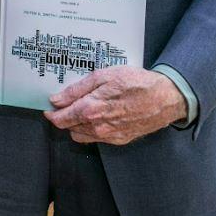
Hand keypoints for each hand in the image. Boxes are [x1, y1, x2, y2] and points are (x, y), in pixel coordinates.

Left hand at [44, 66, 188, 144]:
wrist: (165, 98)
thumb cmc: (135, 82)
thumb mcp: (103, 76)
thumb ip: (77, 89)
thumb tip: (57, 100)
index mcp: (91, 109)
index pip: (61, 119)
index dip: (51, 114)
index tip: (49, 107)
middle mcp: (98, 127)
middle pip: (69, 128)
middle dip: (64, 117)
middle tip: (67, 104)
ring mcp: (109, 136)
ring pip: (81, 135)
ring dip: (77, 124)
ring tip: (84, 108)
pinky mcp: (120, 140)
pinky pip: (97, 138)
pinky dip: (92, 129)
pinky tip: (99, 115)